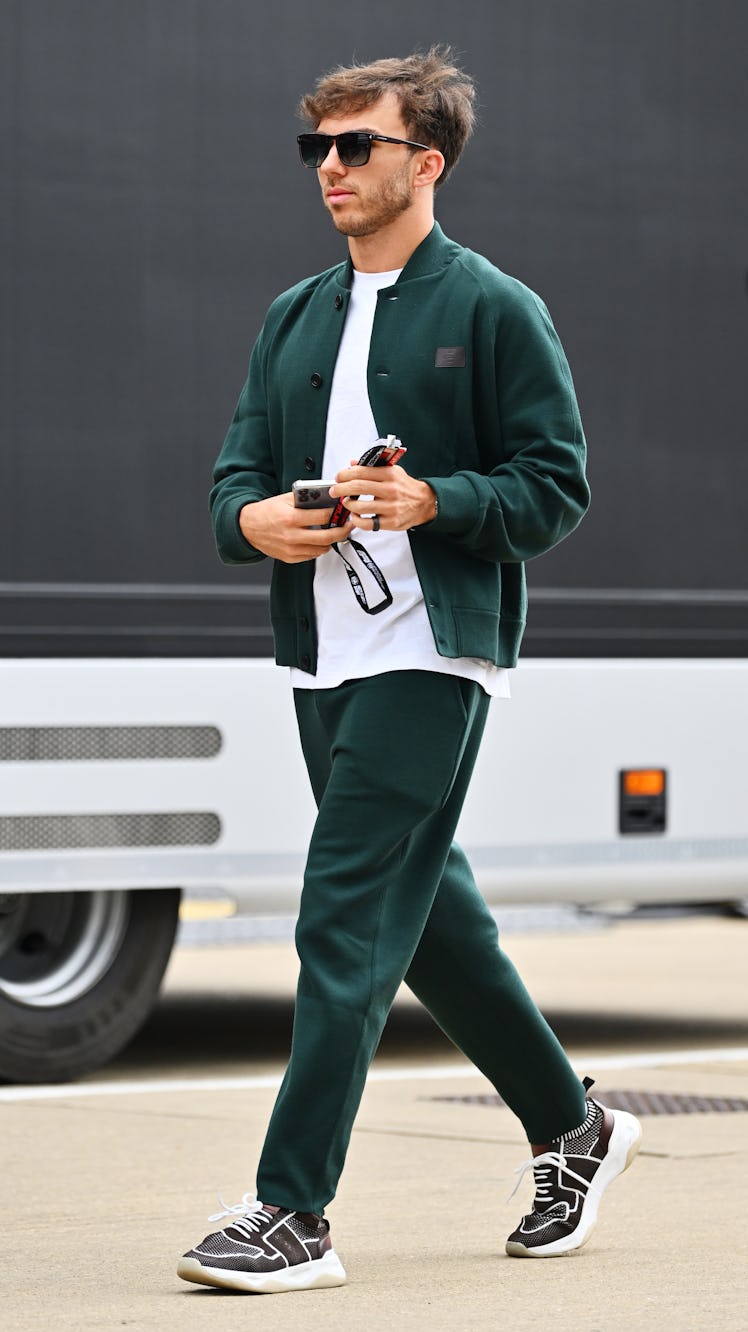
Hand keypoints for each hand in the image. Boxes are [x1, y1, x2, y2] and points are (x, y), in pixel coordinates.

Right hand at [238, 492, 355, 562]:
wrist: (248, 527)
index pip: (322, 517)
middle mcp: (292, 535)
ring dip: (332, 541)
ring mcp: (291, 549)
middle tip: (348, 526)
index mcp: (291, 518)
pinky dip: (319, 548)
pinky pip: (311, 555)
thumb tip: (324, 498)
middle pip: (326, 537)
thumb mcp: (284, 499)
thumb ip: (304, 499)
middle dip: (342, 531)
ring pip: (321, 549)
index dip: (336, 513)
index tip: (342, 511)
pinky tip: (321, 541)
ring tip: (336, 533)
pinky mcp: (290, 557)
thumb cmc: (266, 512)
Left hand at [330, 465, 436, 531]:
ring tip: (346, 502)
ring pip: (359, 506)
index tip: (338, 477)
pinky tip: (355, 516)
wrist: (424, 503)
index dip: (345, 474)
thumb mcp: (392, 471)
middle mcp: (390, 490)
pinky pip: (366, 523)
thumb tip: (352, 463)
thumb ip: (372, 467)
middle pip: (357, 487)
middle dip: (341, 488)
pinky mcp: (390, 522)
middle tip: (335, 490)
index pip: (361, 471)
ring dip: (348, 504)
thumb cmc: (406, 487)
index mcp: (389, 474)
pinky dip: (357, 520)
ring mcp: (390, 507)